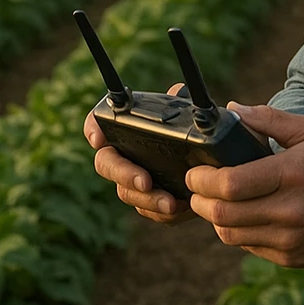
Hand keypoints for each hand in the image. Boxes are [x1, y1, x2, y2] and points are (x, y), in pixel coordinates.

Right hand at [82, 82, 196, 223]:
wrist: (210, 161)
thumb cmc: (189, 129)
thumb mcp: (187, 114)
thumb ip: (179, 101)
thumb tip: (176, 91)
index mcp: (125, 127)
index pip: (98, 121)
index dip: (92, 128)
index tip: (98, 138)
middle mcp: (121, 153)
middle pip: (106, 164)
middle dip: (124, 173)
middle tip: (146, 180)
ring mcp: (131, 180)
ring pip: (126, 192)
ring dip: (147, 199)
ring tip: (171, 203)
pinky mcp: (147, 202)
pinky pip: (147, 211)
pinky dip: (161, 212)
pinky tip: (180, 209)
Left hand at [185, 102, 303, 266]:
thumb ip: (269, 119)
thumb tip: (232, 109)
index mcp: (291, 174)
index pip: (232, 184)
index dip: (203, 179)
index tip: (194, 171)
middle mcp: (289, 211)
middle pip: (224, 214)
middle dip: (199, 200)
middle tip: (195, 188)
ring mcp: (290, 239)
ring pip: (231, 235)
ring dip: (215, 218)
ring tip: (216, 200)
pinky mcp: (291, 258)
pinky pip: (249, 248)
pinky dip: (238, 232)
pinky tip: (243, 215)